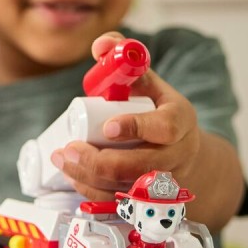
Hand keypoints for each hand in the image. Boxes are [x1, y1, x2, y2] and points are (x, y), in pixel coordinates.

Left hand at [51, 31, 201, 202]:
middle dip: (98, 160)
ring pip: (126, 188)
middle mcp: (176, 155)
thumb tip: (99, 46)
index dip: (136, 127)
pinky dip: (92, 191)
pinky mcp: (148, 199)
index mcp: (180, 121)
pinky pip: (119, 202)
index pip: (165, 128)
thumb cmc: (158, 110)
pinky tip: (73, 175)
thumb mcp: (148, 80)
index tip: (107, 127)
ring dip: (89, 176)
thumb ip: (124, 57)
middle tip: (69, 149)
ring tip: (63, 159)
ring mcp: (163, 181)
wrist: (184, 151)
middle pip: (140, 166)